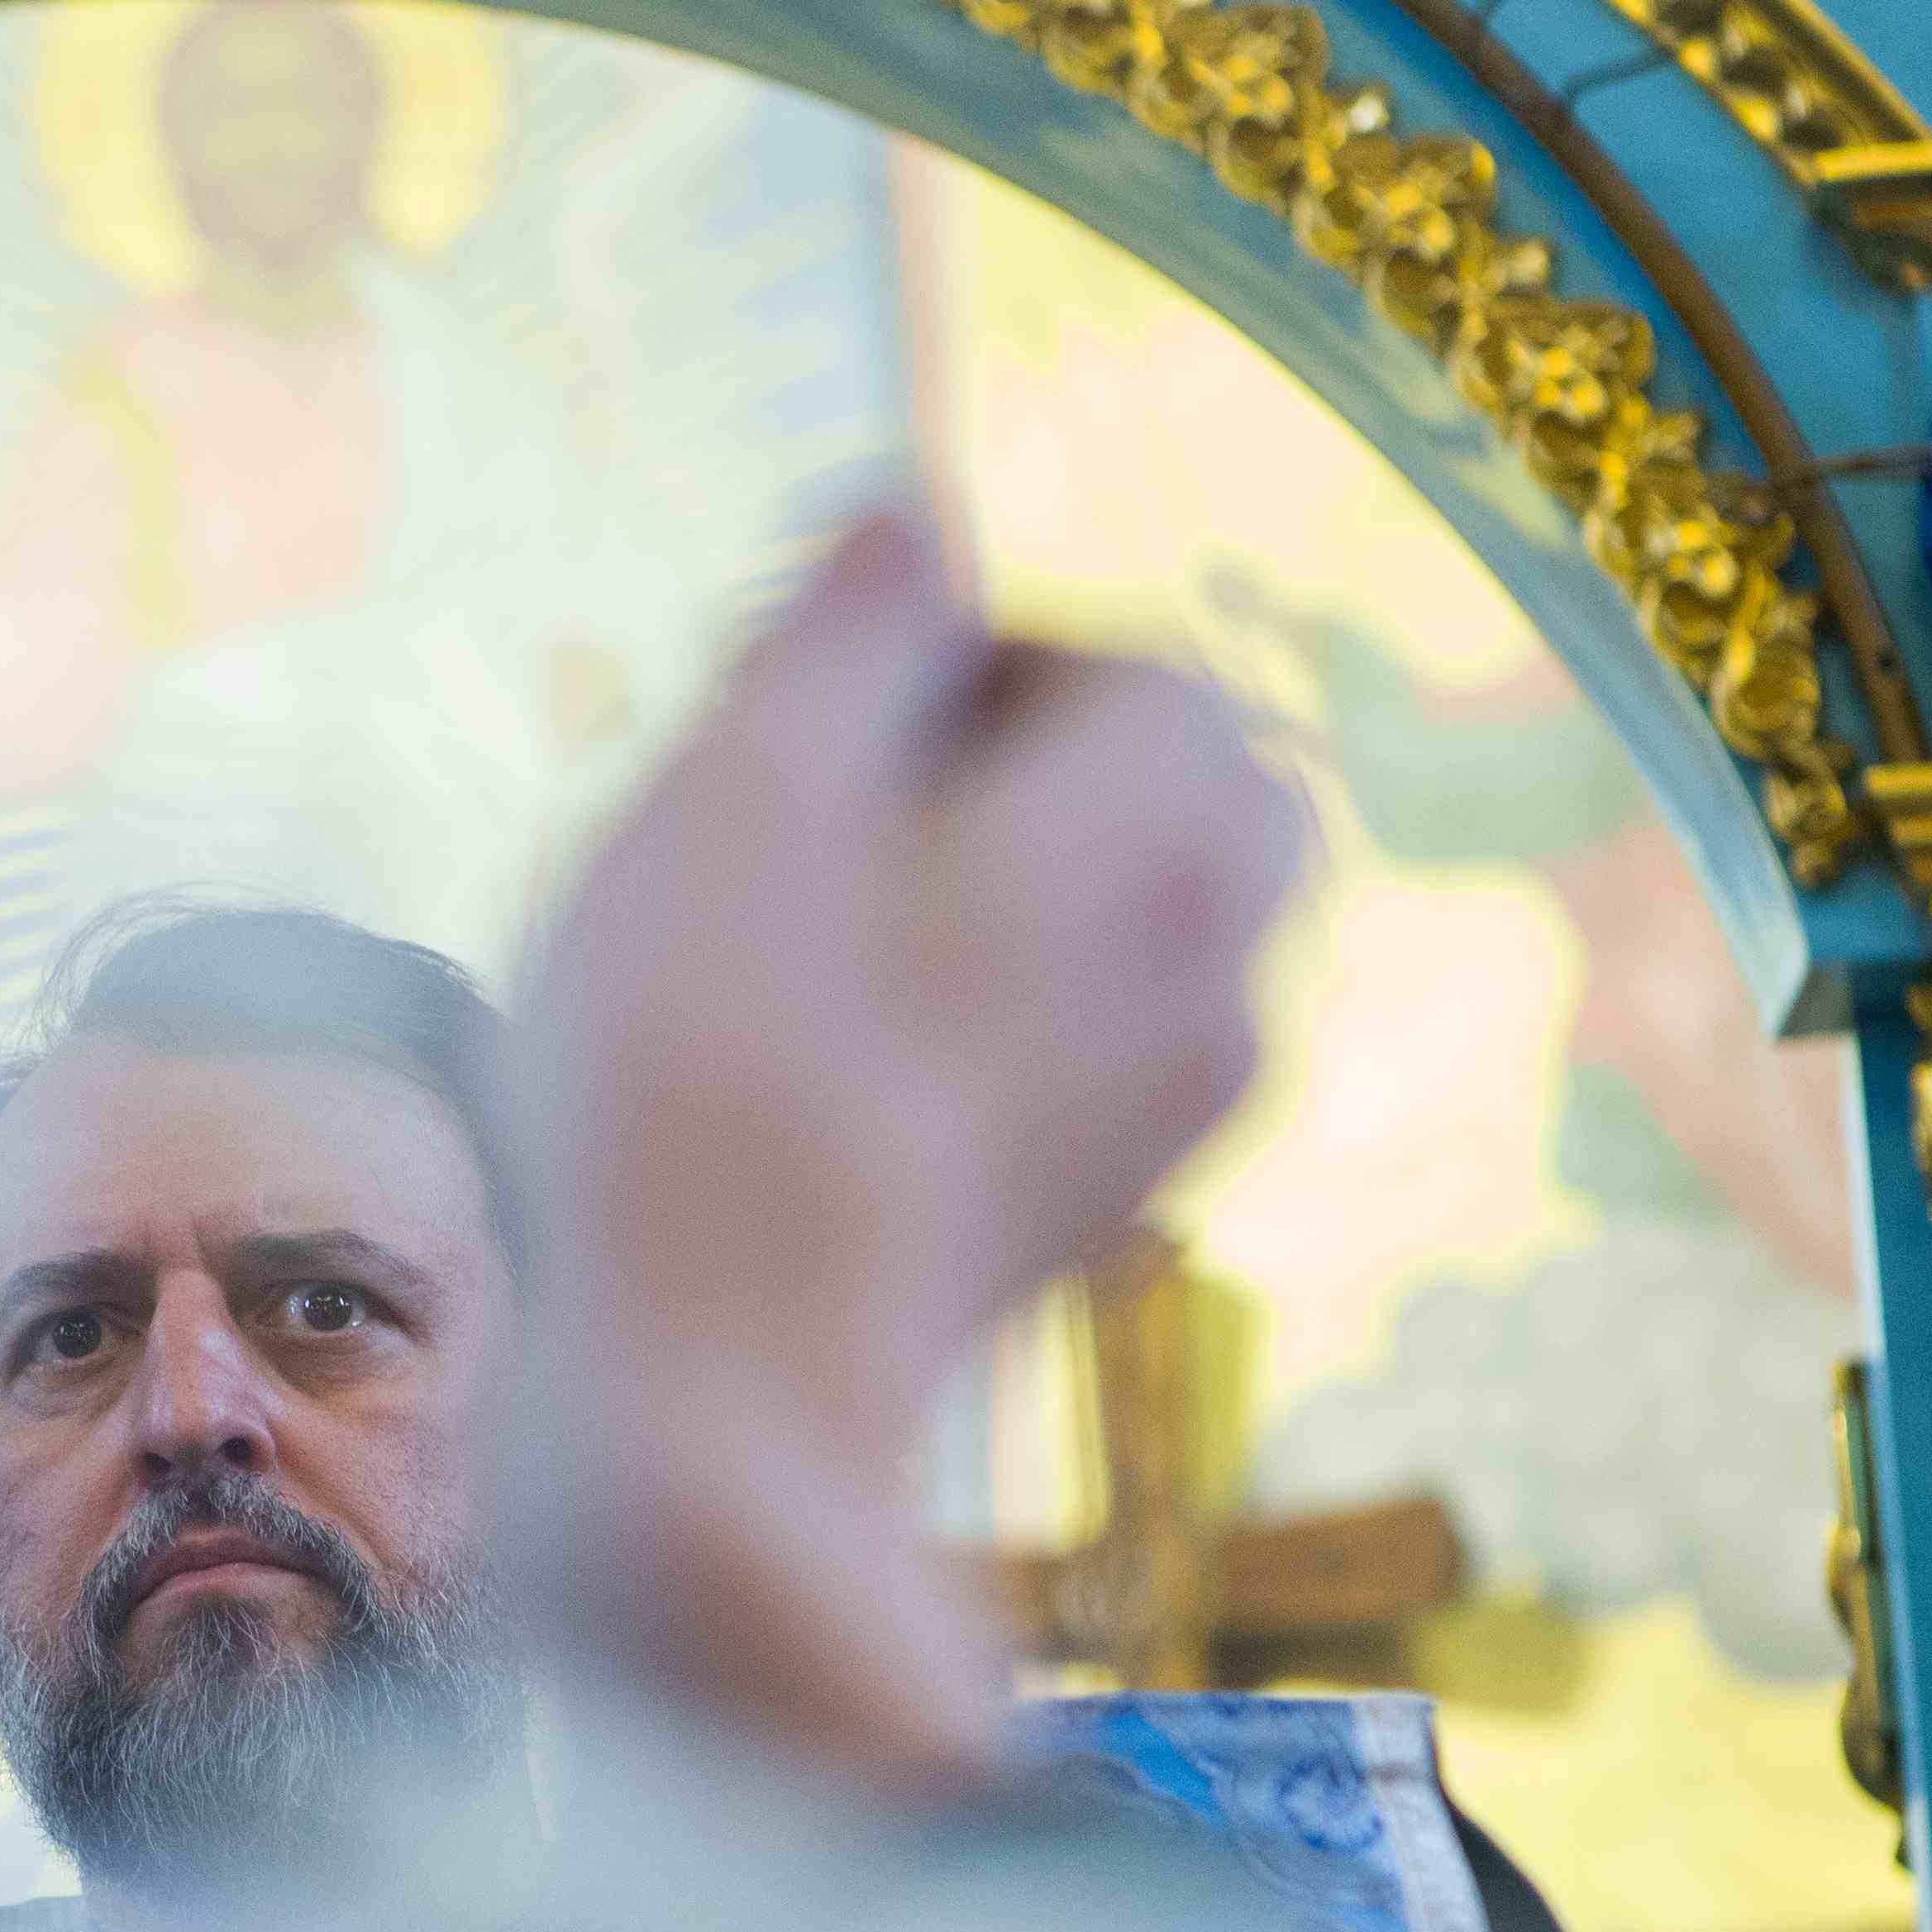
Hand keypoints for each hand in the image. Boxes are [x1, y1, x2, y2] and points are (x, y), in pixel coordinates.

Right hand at [512, 511, 1299, 1795]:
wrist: (713, 1418)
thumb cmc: (705, 1082)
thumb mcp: (743, 781)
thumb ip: (849, 622)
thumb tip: (917, 513)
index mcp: (1175, 816)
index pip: (1116, 655)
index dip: (941, 658)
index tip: (781, 721)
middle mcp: (1226, 960)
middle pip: (1148, 789)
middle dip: (987, 779)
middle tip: (792, 834)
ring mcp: (1177, 1109)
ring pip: (1103, 929)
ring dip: (964, 907)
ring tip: (781, 967)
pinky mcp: (1102, 1220)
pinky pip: (1062, 1056)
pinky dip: (961, 1033)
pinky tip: (812, 1087)